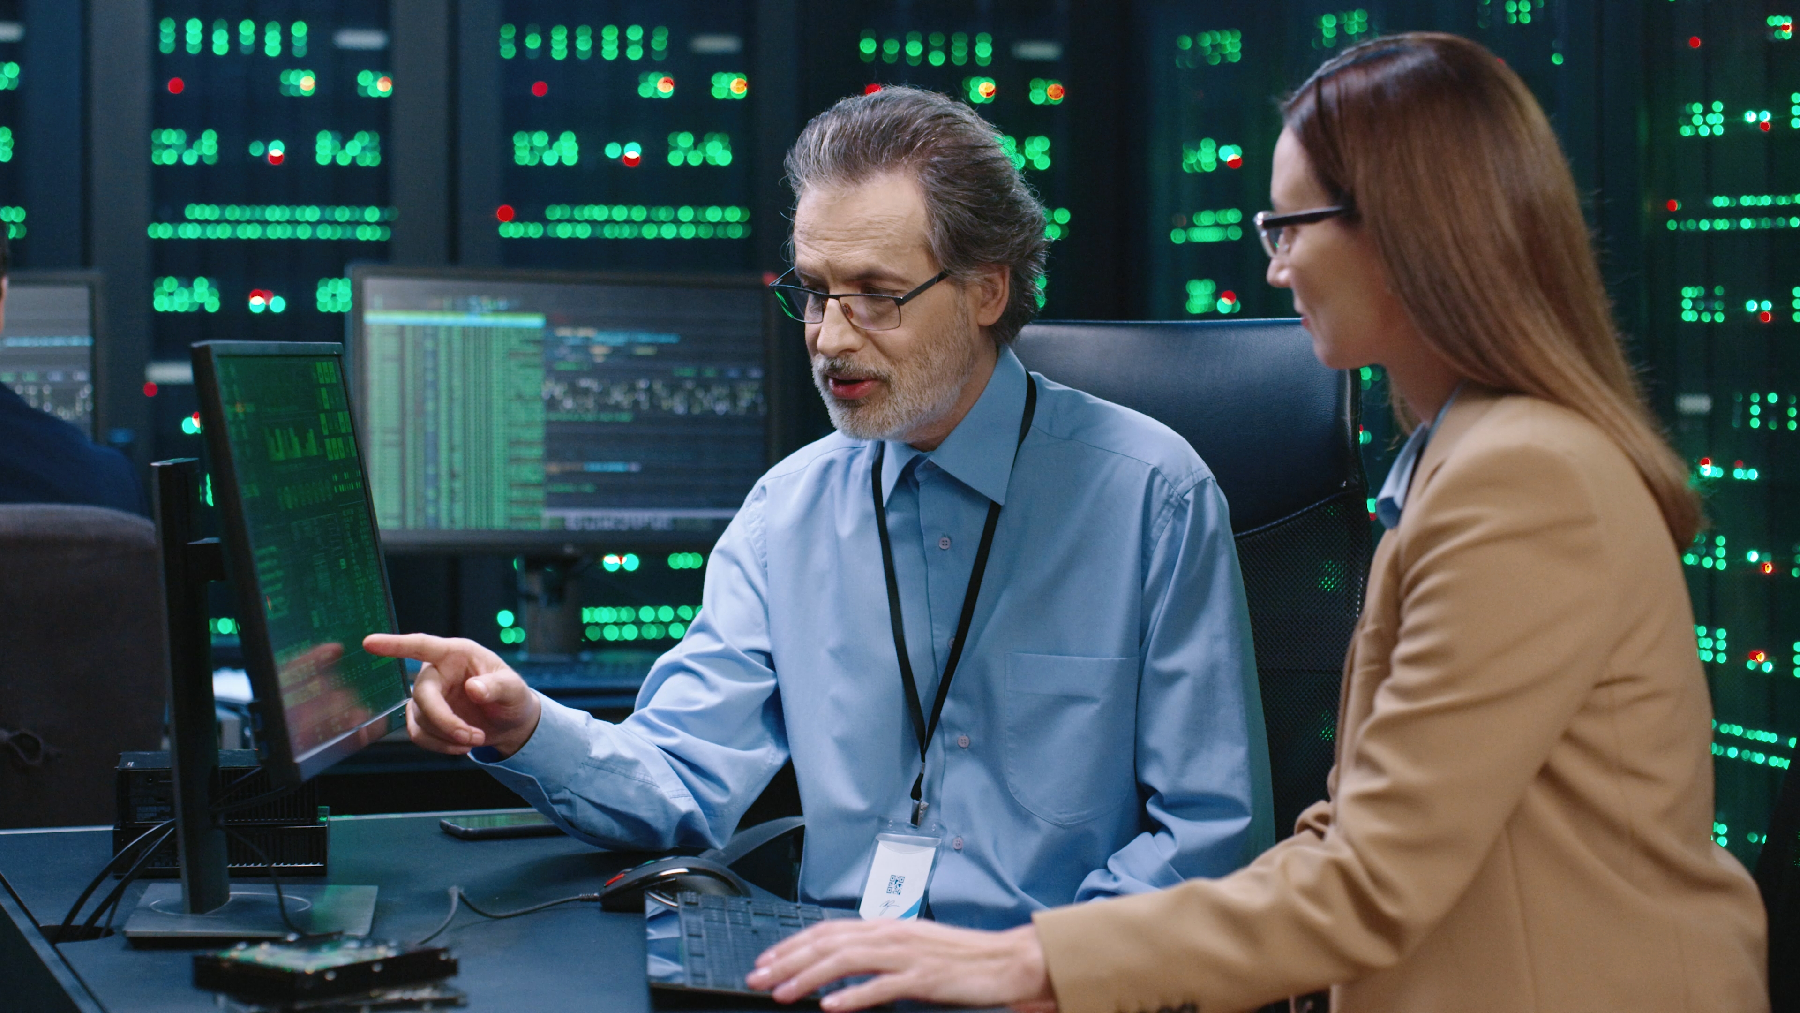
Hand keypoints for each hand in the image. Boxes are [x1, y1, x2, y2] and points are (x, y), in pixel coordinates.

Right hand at [362, 633, 540, 758]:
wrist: (509, 722)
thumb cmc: (511, 696)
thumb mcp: (514, 689)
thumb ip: (497, 686)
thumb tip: (472, 689)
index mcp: (456, 654)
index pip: (422, 645)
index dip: (395, 645)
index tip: (369, 643)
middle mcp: (437, 672)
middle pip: (422, 695)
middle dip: (444, 721)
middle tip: (473, 737)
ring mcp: (428, 695)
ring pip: (420, 719)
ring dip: (447, 736)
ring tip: (476, 739)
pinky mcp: (424, 717)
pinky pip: (418, 734)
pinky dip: (439, 746)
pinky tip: (460, 747)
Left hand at [746, 919, 1054, 1010]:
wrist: (1006, 961)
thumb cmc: (960, 960)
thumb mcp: (910, 950)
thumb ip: (876, 954)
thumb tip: (839, 965)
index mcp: (886, 926)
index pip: (827, 930)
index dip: (792, 945)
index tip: (766, 960)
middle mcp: (891, 934)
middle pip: (827, 943)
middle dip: (788, 960)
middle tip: (759, 977)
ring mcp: (907, 955)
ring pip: (845, 961)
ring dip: (809, 977)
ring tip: (782, 992)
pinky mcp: (924, 978)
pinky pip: (882, 987)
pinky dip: (853, 996)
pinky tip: (831, 1006)